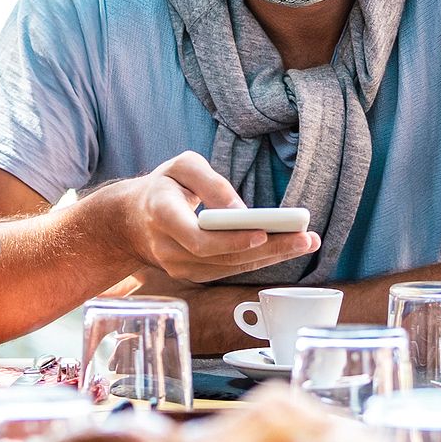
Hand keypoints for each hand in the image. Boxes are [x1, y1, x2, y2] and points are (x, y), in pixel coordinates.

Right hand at [85, 151, 318, 283]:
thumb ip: (210, 182)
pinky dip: (259, 260)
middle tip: (304, 238)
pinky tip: (287, 248)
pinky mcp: (192, 275)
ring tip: (306, 242)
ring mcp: (178, 267)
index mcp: (160, 213)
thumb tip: (241, 210)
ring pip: (230, 268)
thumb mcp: (182, 166)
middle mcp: (167, 248)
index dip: (229, 240)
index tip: (262, 232)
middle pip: (222, 257)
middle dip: (267, 249)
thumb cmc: (165, 186)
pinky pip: (229, 271)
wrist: (134, 219)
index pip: (196, 237)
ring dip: (271, 257)